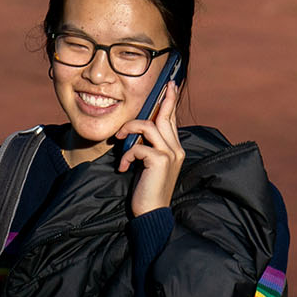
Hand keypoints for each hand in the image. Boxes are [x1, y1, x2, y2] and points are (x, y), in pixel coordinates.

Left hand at [117, 83, 183, 216]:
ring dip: (130, 130)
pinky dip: (127, 155)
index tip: (170, 86)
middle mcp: (176, 149)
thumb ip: (147, 147)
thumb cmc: (146, 189)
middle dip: (162, 99)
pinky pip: (138, 146)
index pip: (172, 120)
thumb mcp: (148, 164)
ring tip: (119, 139)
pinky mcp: (160, 161)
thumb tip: (136, 131)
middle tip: (163, 85)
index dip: (170, 102)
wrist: (151, 212)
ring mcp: (170, 154)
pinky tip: (124, 167)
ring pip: (149, 127)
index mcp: (175, 149)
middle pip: (166, 117)